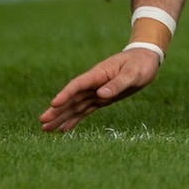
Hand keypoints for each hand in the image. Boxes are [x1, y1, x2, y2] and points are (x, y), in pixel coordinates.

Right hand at [39, 46, 161, 132]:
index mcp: (99, 74)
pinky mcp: (101, 99)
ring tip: (46, 129)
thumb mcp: (133, 73)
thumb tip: (101, 94)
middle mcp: (94, 83)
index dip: (65, 94)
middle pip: (71, 98)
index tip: (53, 104)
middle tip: (42, 122)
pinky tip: (63, 129)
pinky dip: (73, 119)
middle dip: (57, 110)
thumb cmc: (140, 64)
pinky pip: (84, 110)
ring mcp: (96, 91)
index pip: (78, 85)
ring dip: (61, 117)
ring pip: (74, 106)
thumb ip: (118, 83)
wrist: (146, 59)